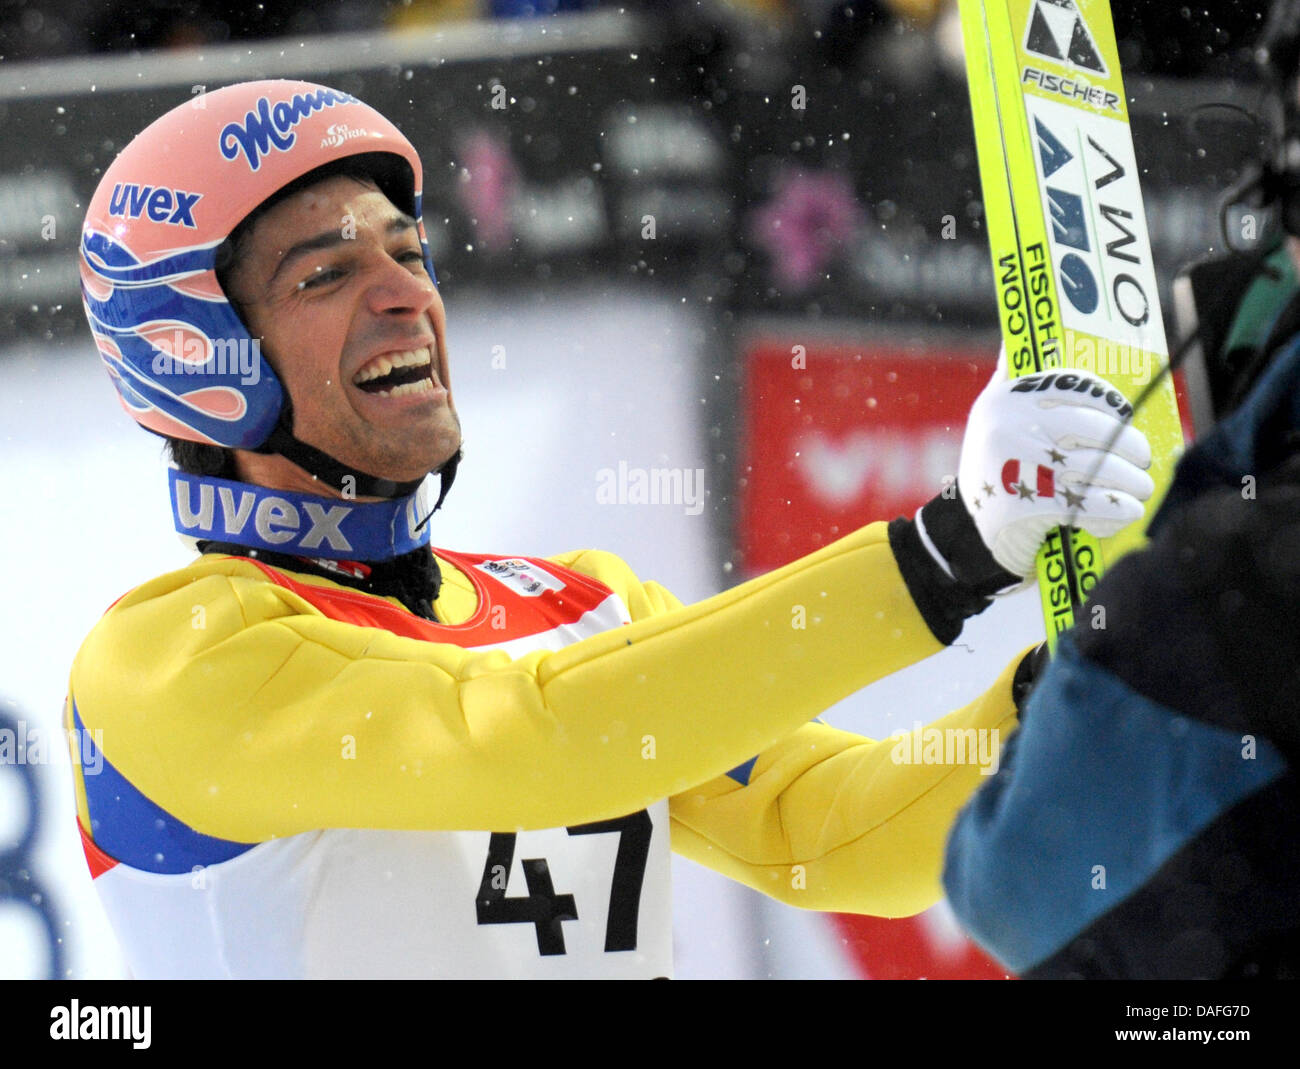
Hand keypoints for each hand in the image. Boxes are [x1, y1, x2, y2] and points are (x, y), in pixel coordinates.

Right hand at [956, 352, 1154, 576]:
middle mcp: (1009, 428)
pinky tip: (1126, 510)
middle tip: (1143, 459)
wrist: (967, 533)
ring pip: (1096, 468)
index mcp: (1005, 400)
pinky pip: (1090, 503)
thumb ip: (1010, 378)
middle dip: (1129, 446)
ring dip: (1129, 481)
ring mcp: (1019, 467)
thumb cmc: (993, 469)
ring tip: (1141, 488)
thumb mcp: (990, 416)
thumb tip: (1018, 329)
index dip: (1110, 403)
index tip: (1126, 416)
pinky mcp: (1030, 507)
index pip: (1076, 387)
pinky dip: (1116, 509)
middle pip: (1093, 429)